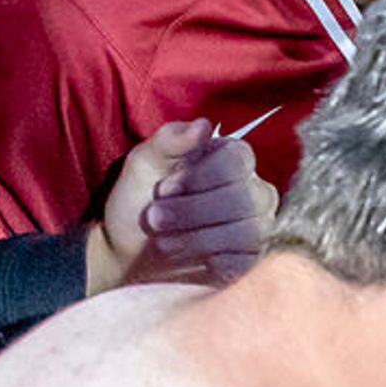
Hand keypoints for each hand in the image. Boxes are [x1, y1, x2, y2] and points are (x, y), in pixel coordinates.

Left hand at [88, 118, 277, 291]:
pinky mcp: (251, 260)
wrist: (128, 254)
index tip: (163, 189)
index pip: (237, 161)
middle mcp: (253, 190)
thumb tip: (202, 125)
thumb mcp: (143, 164)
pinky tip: (191, 260)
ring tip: (164, 242)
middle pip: (246, 198)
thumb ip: (169, 141)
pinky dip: (214, 261)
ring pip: (248, 232)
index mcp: (231, 159)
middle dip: (194, 211)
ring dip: (198, 238)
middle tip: (155, 218)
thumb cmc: (138, 202)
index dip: (200, 177)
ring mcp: (257, 227)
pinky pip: (247, 261)